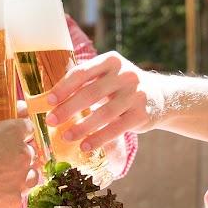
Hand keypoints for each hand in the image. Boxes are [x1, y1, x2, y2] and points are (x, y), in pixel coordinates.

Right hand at [0, 118, 37, 207]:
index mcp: (12, 131)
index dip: (15, 134)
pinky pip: (16, 199)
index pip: (26, 128)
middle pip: (29, 154)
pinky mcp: (14, 201)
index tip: (7, 138)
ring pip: (31, 177)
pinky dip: (6, 197)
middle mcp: (23, 154)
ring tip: (0, 180)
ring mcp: (21, 180)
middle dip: (16, 156)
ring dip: (19, 177)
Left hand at [44, 52, 163, 149]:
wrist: (162, 97)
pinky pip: (118, 128)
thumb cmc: (119, 87)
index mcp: (110, 61)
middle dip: (68, 108)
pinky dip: (99, 138)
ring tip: (65, 137)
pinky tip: (85, 146)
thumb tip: (45, 100)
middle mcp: (126, 75)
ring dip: (82, 127)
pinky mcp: (143, 114)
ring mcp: (137, 94)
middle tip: (51, 121)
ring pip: (105, 113)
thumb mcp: (104, 77)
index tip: (48, 101)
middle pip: (91, 93)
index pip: (82, 73)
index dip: (64, 87)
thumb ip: (82, 83)